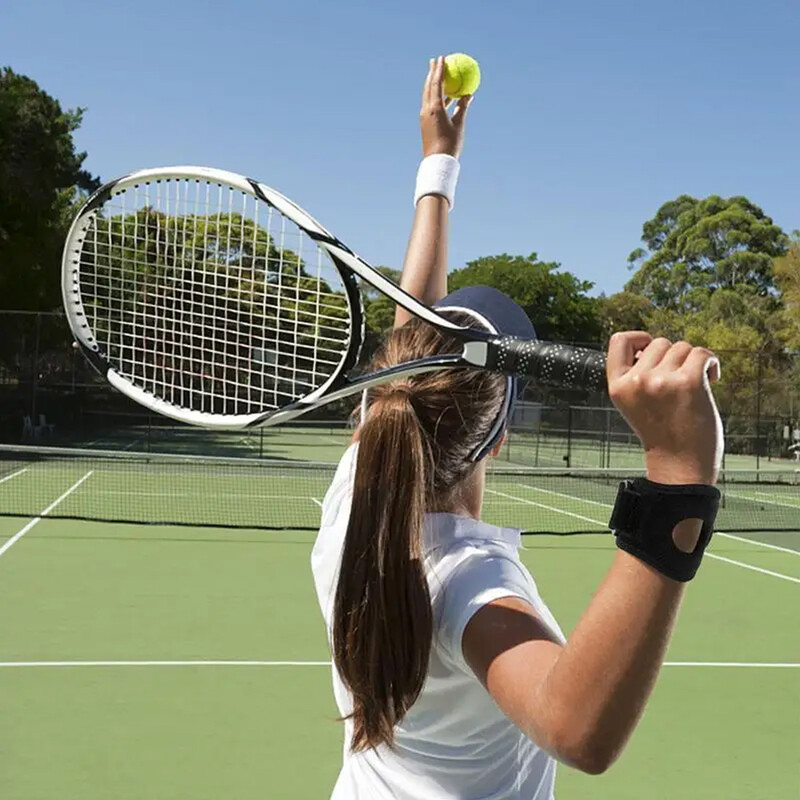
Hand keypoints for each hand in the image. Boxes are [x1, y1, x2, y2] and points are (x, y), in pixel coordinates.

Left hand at [420, 56, 471, 157]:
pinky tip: (443, 96)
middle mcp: (427, 110)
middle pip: (428, 86)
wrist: (437, 161)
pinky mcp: (425, 122)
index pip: (436, 84)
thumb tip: (468, 94)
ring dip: (433, 83)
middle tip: (435, 60)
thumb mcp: (459, 124)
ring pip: (428, 95)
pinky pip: (430, 104)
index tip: (442, 58)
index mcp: (435, 108)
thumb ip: (463, 107)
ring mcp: (424, 116)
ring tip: (437, 74)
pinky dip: (436, 96)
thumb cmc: (450, 144)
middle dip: (432, 72)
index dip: (439, 70)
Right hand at [606, 332, 723, 485]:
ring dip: (692, 361)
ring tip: (694, 384)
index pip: (619, 340)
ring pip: (682, 347)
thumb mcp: (635, 403)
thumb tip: (652, 345)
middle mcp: (636, 381)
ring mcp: (661, 381)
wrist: (680, 465)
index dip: (638, 338)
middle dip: (673, 357)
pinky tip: (712, 379)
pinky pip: (702, 353)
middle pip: (659, 342)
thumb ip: (637, 376)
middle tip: (679, 381)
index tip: (650, 349)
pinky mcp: (688, 382)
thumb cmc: (662, 434)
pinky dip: (711, 363)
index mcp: (618, 386)